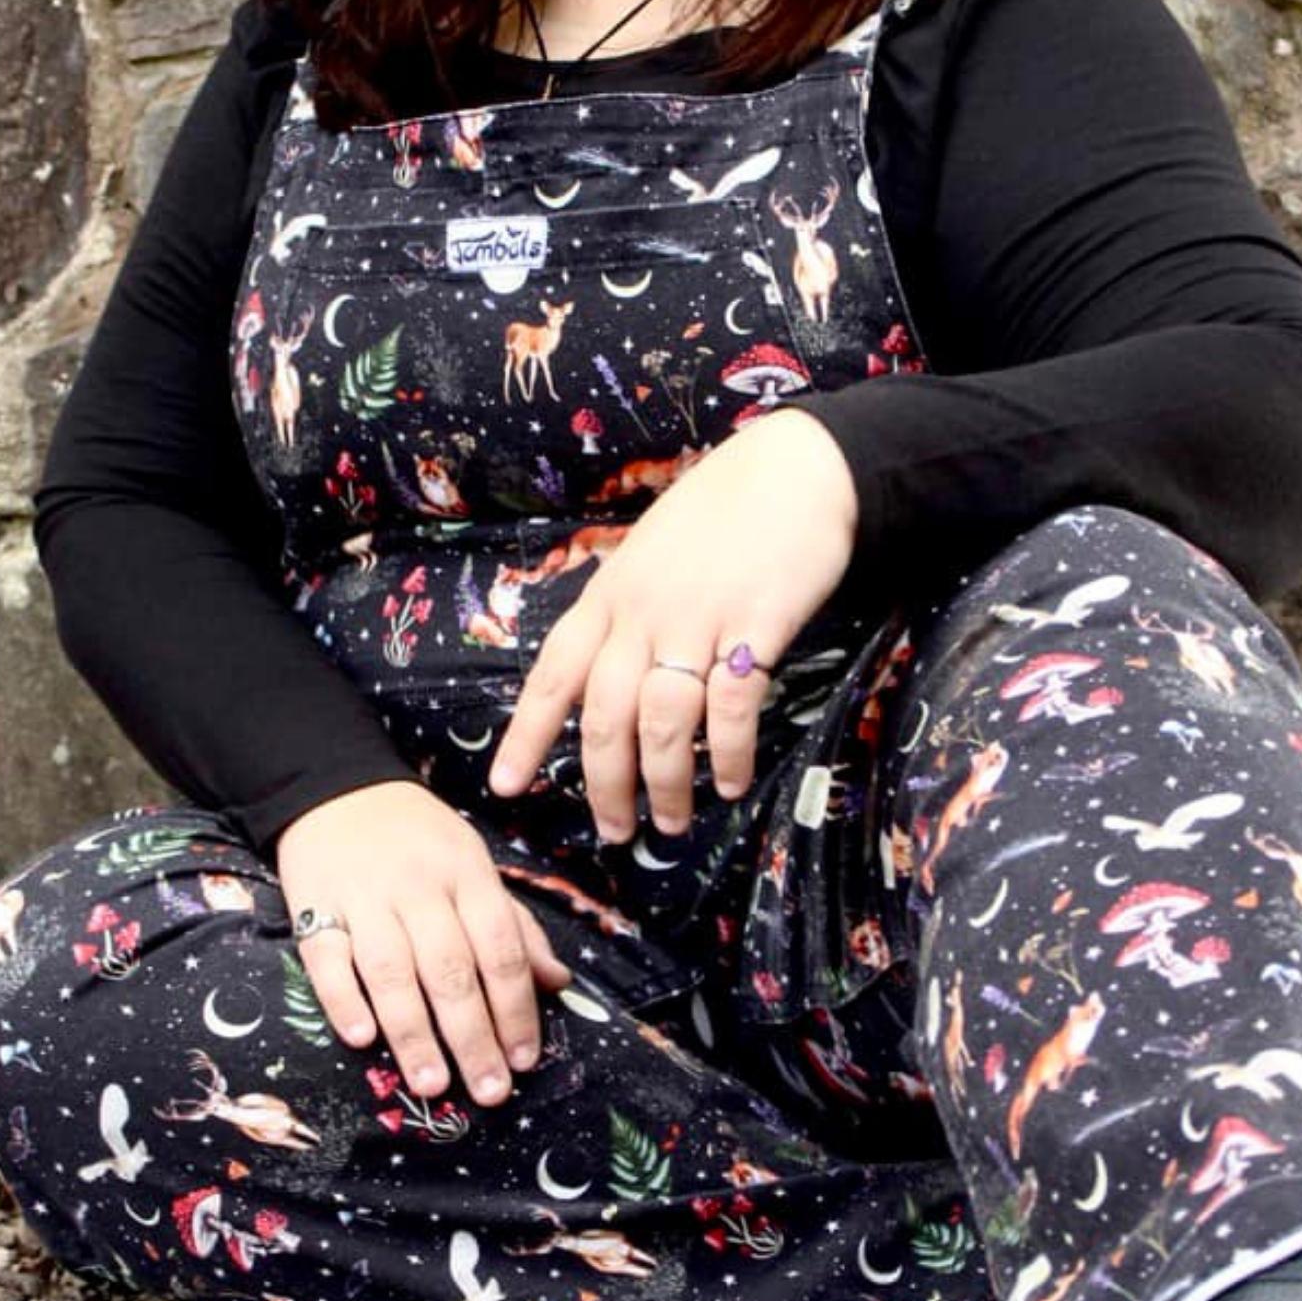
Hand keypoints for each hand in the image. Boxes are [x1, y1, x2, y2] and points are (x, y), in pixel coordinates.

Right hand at [274, 780, 573, 1106]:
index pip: (500, 948)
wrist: (336, 788)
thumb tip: (558, 983)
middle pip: (451, 969)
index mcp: (469, 874)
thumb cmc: (418, 840)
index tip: (525, 1060)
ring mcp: (364, 896)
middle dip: (472, 1036)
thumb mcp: (474, 867)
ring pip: (392, 970)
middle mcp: (420, 886)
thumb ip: (514, 927)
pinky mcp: (312, 906)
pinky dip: (344, 999)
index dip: (516, 1008)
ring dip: (413, 1032)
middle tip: (488, 1091)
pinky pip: (327, 958)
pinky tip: (362, 1038)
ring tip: (432, 1083)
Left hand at [486, 410, 858, 841]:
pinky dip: (729, 753)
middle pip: (605, 714)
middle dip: (605, 783)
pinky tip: (732, 782)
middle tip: (614, 831)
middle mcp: (642, 613)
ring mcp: (698, 620)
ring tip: (669, 823)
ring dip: (665, 782)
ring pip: (663, 721)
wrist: (795, 469)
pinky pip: (732, 706)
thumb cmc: (722, 513)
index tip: (506, 786)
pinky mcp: (755, 627)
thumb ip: (626, 610)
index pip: (553, 674)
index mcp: (609, 596)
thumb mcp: (650, 553)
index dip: (526, 735)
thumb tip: (607, 671)